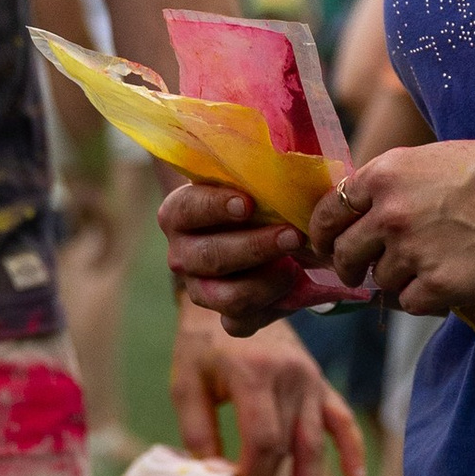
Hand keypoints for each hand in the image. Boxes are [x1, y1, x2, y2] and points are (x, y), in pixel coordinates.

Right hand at [158, 182, 311, 334]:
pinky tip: (291, 288)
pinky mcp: (225, 317)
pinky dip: (269, 308)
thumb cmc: (263, 200)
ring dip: (265, 281)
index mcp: (179, 213)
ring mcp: (199, 290)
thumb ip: (259, 171)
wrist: (280, 237)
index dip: (214, 207)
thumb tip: (284, 153)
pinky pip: (240, 322)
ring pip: (225, 296)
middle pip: (209, 256)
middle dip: (254, 247)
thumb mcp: (255, 181)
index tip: (247, 204)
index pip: (187, 209)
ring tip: (295, 264)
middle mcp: (181, 254)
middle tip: (291, 235)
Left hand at [171, 300, 365, 475]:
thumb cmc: (200, 342)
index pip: (262, 442)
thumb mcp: (185, 382)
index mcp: (254, 375)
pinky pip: (340, 419)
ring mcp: (308, 380)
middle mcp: (289, 378)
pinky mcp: (317, 381)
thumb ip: (197, 431)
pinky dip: (349, 449)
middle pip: (286, 448)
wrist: (229, 296)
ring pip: (314, 443)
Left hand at [308, 139, 474, 315]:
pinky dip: (424, 299)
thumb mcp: (433, 159)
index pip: (328, 212)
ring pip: (380, 281)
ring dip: (399, 279)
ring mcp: (412, 251)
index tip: (326, 247)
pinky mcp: (438, 285)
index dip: (322, 235)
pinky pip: (409, 303)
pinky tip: (449, 284)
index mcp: (385, 174)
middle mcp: (389, 213)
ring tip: (434, 265)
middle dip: (348, 267)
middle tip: (359, 274)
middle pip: (344, 253)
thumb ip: (393, 183)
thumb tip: (362, 211)